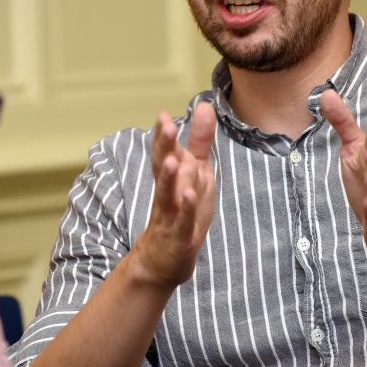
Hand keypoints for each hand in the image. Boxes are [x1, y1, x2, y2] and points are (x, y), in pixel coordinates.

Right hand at [131, 102, 216, 289]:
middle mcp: (166, 194)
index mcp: (170, 178)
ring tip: (173, 159)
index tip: (163, 114)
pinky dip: (187, 208)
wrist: (162, 260)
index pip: (163, 153)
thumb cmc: (181, 211)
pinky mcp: (179, 236)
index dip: (163, 135)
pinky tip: (191, 195)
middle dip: (164, 146)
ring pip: (168, 193)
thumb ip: (199, 141)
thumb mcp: (194, 173)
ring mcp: (171, 215)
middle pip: (162, 167)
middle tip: (166, 124)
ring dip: (170, 177)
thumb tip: (204, 106)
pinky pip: (183, 220)